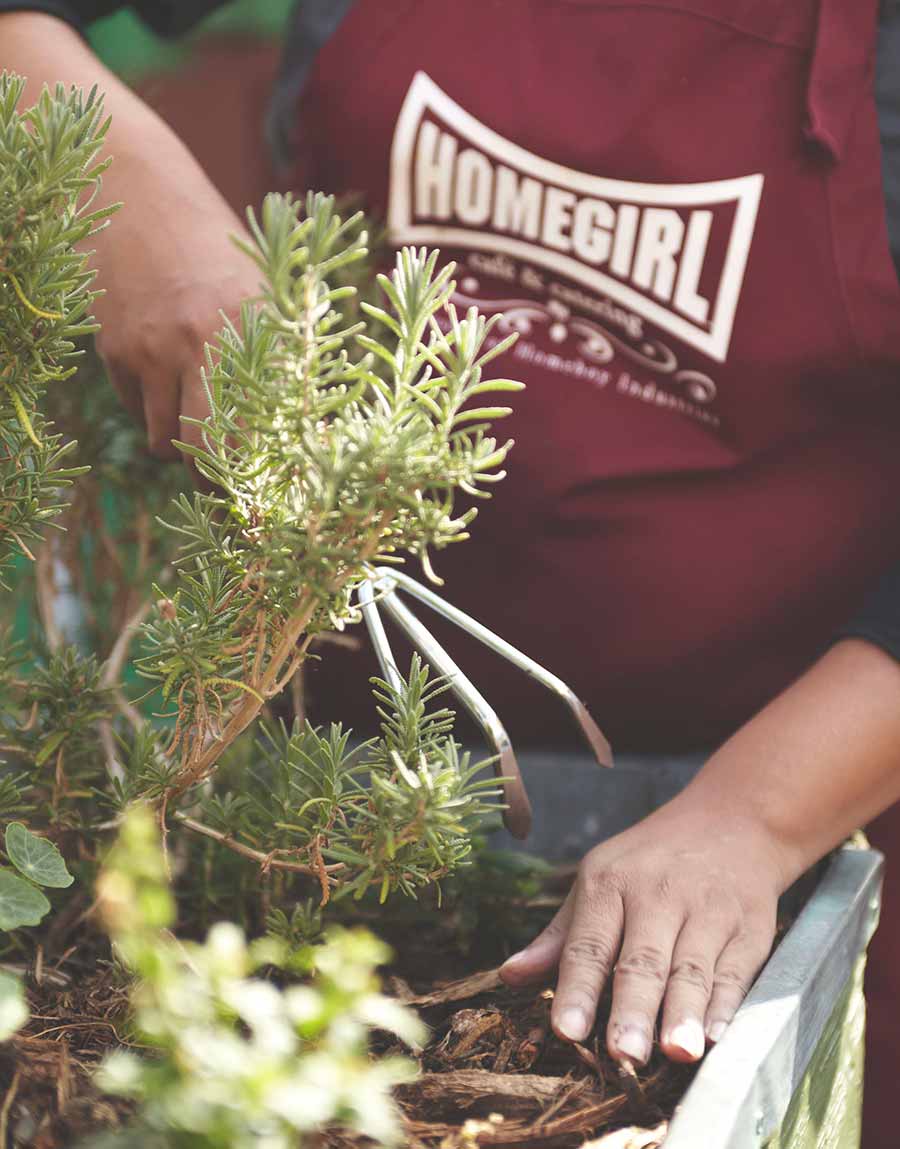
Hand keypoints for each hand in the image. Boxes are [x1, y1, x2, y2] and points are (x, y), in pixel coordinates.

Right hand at [91, 132, 259, 458]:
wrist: (143, 198)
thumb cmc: (223, 255)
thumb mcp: (268, 291)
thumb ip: (290, 352)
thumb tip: (320, 430)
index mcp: (253, 329)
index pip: (259, 426)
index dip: (260, 468)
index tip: (267, 486)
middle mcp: (202, 343)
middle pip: (205, 450)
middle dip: (214, 480)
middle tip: (226, 487)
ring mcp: (152, 349)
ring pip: (164, 440)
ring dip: (181, 447)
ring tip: (196, 427)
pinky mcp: (115, 350)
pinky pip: (135, 411)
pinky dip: (150, 412)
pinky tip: (164, 382)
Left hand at [499, 800, 785, 1063]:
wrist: (731, 820)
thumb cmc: (650, 861)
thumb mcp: (599, 880)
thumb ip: (560, 936)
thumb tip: (509, 977)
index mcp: (610, 883)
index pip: (589, 944)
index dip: (578, 989)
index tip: (566, 1030)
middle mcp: (657, 894)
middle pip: (642, 960)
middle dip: (632, 1007)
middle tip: (623, 1054)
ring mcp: (707, 910)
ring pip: (691, 969)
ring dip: (683, 1012)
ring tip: (676, 1053)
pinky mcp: (750, 927)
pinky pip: (734, 971)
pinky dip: (726, 1004)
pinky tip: (716, 1035)